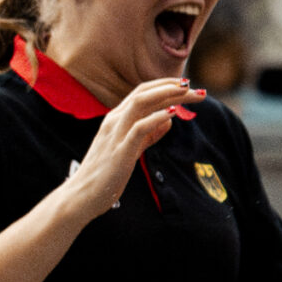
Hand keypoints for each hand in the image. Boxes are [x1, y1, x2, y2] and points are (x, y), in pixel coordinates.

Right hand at [63, 79, 200, 215]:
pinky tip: (172, 113)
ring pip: (140, 102)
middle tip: (198, 90)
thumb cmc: (107, 173)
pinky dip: (156, 118)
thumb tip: (169, 118)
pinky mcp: (120, 150)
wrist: (84, 195)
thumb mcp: (131, 148)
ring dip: (167, 95)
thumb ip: (149, 133)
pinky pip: (138, 128)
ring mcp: (116, 133)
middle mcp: (114, 120)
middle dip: (172, 88)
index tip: (187, 86)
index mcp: (116, 118)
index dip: (165, 86)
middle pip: (144, 93)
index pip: (142, 92)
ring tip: (188, 92)